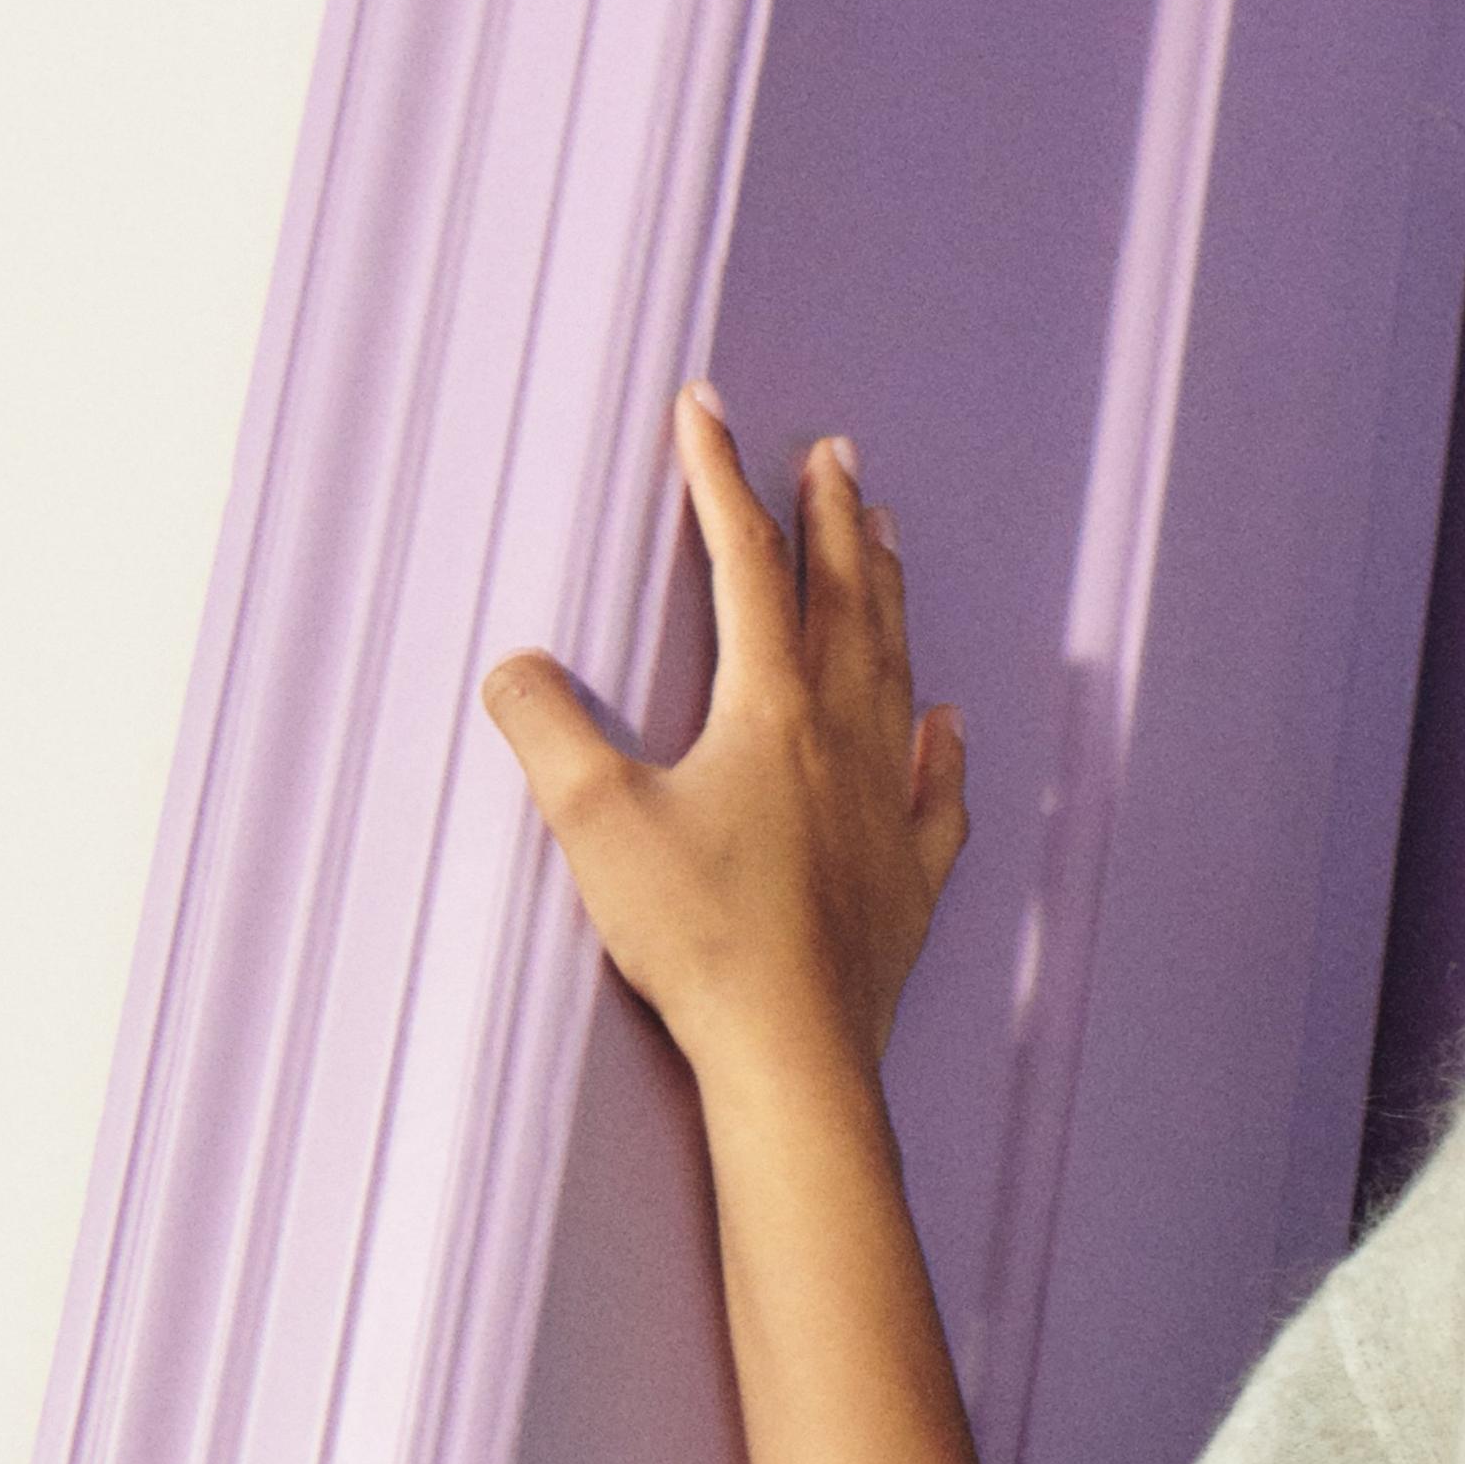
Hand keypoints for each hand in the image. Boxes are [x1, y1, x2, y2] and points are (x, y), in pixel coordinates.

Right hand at [483, 390, 966, 1110]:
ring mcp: (886, 808)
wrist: (792, 1054)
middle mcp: (842, 740)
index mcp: (768, 709)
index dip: (719, 480)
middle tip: (839, 453)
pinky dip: (941, 746)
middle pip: (845, 600)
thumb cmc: (697, 938)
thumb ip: (545, 729)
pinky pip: (936, 792)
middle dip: (835, 518)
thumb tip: (515, 666)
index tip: (704, 409)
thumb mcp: (594, 822)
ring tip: (891, 541)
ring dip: (889, 599)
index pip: (744, 565)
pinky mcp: (907, 880)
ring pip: (896, 673)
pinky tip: (948, 722)